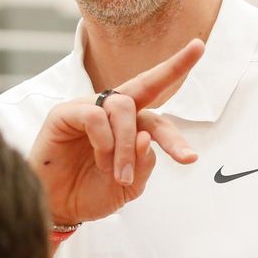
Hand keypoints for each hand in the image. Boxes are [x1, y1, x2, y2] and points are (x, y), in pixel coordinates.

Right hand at [30, 39, 203, 225]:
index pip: (158, 115)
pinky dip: (104, 140)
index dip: (177, 107)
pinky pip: (95, 114)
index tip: (198, 79)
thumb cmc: (91, 193)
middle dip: (173, 67)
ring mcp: (89, 109)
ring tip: (119, 174)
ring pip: (123, 106)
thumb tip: (147, 137)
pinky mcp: (65, 113)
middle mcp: (112, 113)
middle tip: (197, 49)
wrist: (58, 208)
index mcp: (131, 128)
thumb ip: (143, 164)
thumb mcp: (128, 187)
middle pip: (146, 84)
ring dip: (127, 144)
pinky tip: (99, 159)